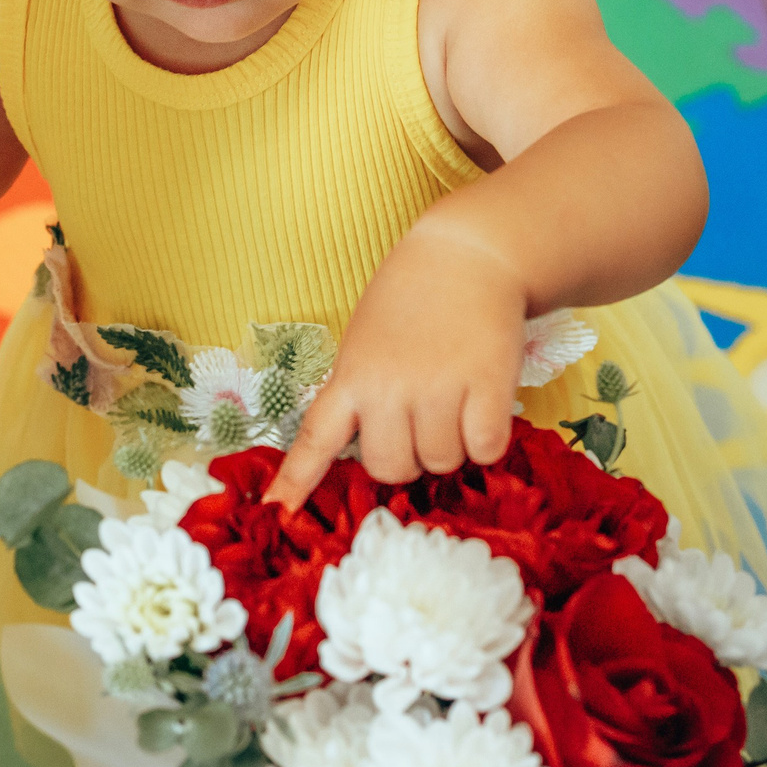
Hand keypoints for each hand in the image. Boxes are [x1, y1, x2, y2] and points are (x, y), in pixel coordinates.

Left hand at [269, 220, 525, 506]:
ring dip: (453, 442)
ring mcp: (438, 389)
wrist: (469, 254)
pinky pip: (485, 449)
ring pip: (442, 461)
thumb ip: (360, 392)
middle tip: (423, 416)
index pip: (316, 439)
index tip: (277, 513)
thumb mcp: (364, 341)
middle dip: (410, 455)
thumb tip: (377, 450)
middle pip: (391, 469)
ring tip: (456, 395)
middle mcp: (388, 389)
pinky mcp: (487, 387)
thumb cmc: (412, 299)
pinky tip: (484, 400)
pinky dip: (488, 436)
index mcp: (350, 377)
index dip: (296, 480)